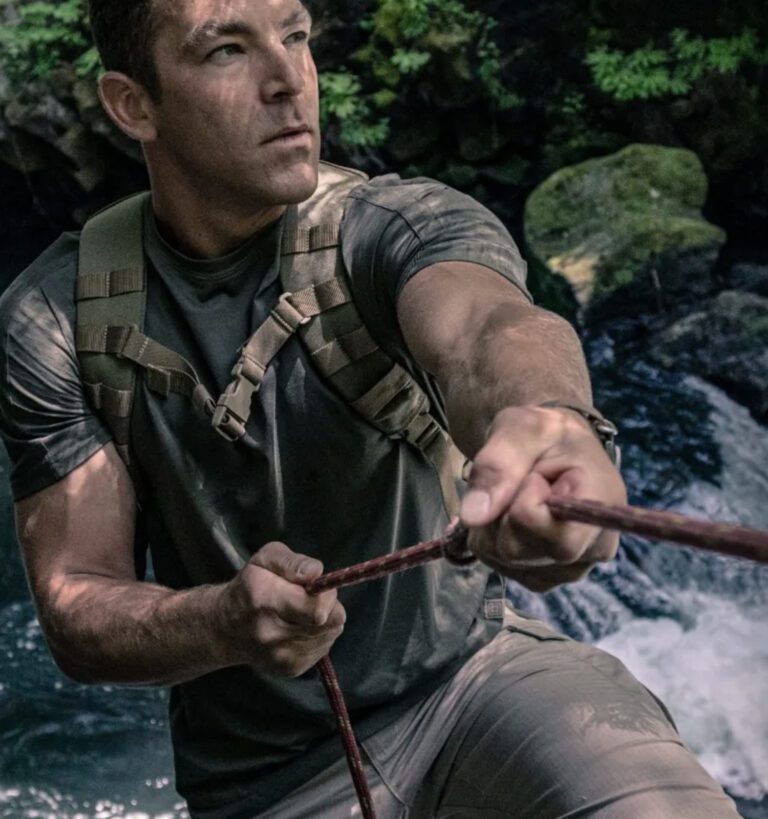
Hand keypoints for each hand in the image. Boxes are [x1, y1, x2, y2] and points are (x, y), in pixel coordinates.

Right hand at [220, 542, 345, 676]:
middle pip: (329, 622)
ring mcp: (282, 657)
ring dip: (324, 620)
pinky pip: (323, 647)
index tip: (315, 586)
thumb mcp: (265, 559)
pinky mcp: (291, 669)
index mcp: (265, 601)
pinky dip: (318, 635)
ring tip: (301, 612)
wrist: (225, 628)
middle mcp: (272, 635)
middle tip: (308, 598)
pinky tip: (298, 627)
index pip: (317, 608)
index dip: (325, 594)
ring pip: (330, 634)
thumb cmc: (249, 587)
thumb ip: (293, 562)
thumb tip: (317, 573)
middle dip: (327, 605)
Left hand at [459, 406, 626, 591]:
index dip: (525, 506)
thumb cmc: (544, 435)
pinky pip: (497, 564)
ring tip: (514, 494)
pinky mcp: (544, 576)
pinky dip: (491, 537)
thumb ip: (498, 465)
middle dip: (501, 512)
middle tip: (517, 481)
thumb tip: (473, 516)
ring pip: (503, 559)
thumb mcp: (521, 429)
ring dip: (492, 524)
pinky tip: (509, 514)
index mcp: (603, 506)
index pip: (559, 538)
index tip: (532, 475)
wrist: (550, 448)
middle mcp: (595, 547)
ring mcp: (570, 568)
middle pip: (520, 550)